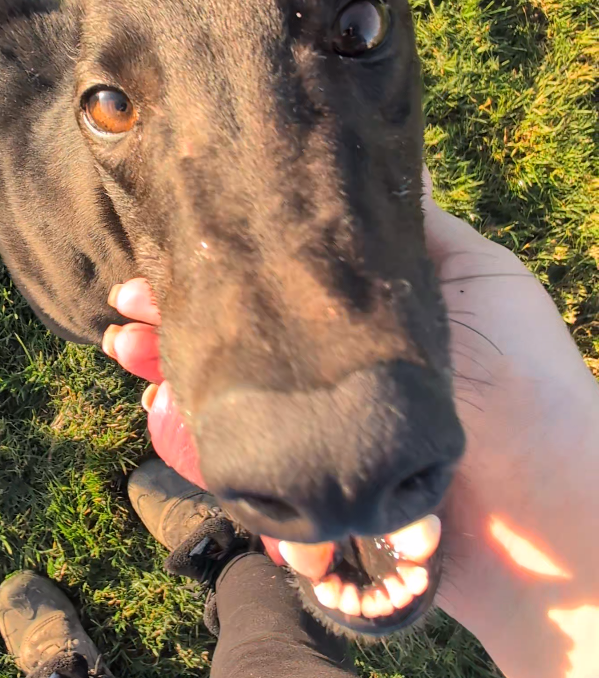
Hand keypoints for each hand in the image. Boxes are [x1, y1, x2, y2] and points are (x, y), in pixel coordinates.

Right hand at [103, 195, 598, 677]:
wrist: (551, 511)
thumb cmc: (525, 380)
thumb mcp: (478, 277)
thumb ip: (416, 231)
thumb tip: (376, 166)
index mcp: (362, 325)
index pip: (278, 286)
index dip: (225, 263)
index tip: (173, 243)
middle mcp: (332, 379)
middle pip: (240, 340)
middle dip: (175, 318)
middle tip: (127, 303)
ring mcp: (315, 438)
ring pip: (224, 399)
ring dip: (166, 373)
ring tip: (126, 347)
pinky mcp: (305, 495)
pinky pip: (234, 464)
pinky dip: (188, 439)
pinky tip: (156, 407)